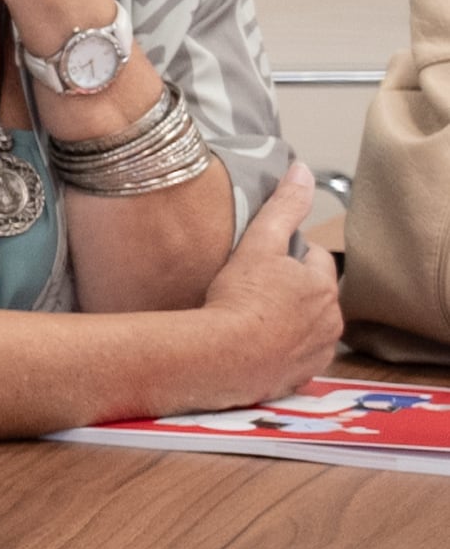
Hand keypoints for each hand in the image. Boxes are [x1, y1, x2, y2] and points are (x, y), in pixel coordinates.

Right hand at [182, 164, 344, 410]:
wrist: (218, 358)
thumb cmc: (238, 299)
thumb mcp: (258, 243)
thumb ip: (283, 206)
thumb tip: (301, 170)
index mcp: (323, 286)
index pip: (315, 261)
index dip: (287, 258)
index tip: (261, 265)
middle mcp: (330, 321)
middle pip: (312, 297)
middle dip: (290, 293)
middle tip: (251, 293)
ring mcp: (315, 353)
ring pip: (305, 329)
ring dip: (286, 325)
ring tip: (248, 322)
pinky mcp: (296, 379)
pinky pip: (292, 360)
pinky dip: (277, 354)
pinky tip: (250, 349)